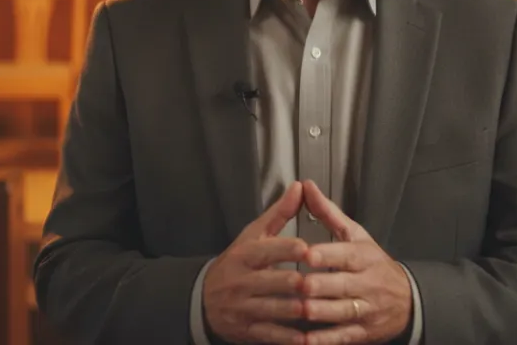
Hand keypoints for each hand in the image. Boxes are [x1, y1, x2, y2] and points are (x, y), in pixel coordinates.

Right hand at [203, 181, 309, 343]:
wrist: (202, 298)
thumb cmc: (237, 263)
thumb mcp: (252, 235)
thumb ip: (279, 214)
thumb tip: (300, 187)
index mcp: (245, 255)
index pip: (266, 250)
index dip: (286, 249)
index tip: (306, 248)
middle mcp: (242, 281)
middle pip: (269, 282)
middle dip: (291, 284)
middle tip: (313, 283)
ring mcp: (242, 307)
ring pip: (270, 309)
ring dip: (293, 311)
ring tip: (314, 310)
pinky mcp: (245, 329)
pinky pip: (267, 334)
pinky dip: (286, 338)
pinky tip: (305, 339)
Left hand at [299, 180, 411, 343]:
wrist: (408, 299)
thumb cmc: (373, 262)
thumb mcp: (356, 234)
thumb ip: (328, 212)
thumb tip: (306, 186)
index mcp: (363, 256)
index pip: (345, 254)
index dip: (326, 255)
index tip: (307, 254)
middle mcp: (367, 283)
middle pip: (341, 285)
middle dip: (319, 286)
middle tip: (297, 285)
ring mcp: (366, 309)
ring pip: (341, 312)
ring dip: (319, 312)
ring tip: (297, 311)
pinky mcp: (363, 332)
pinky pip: (342, 337)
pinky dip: (323, 339)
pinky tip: (304, 340)